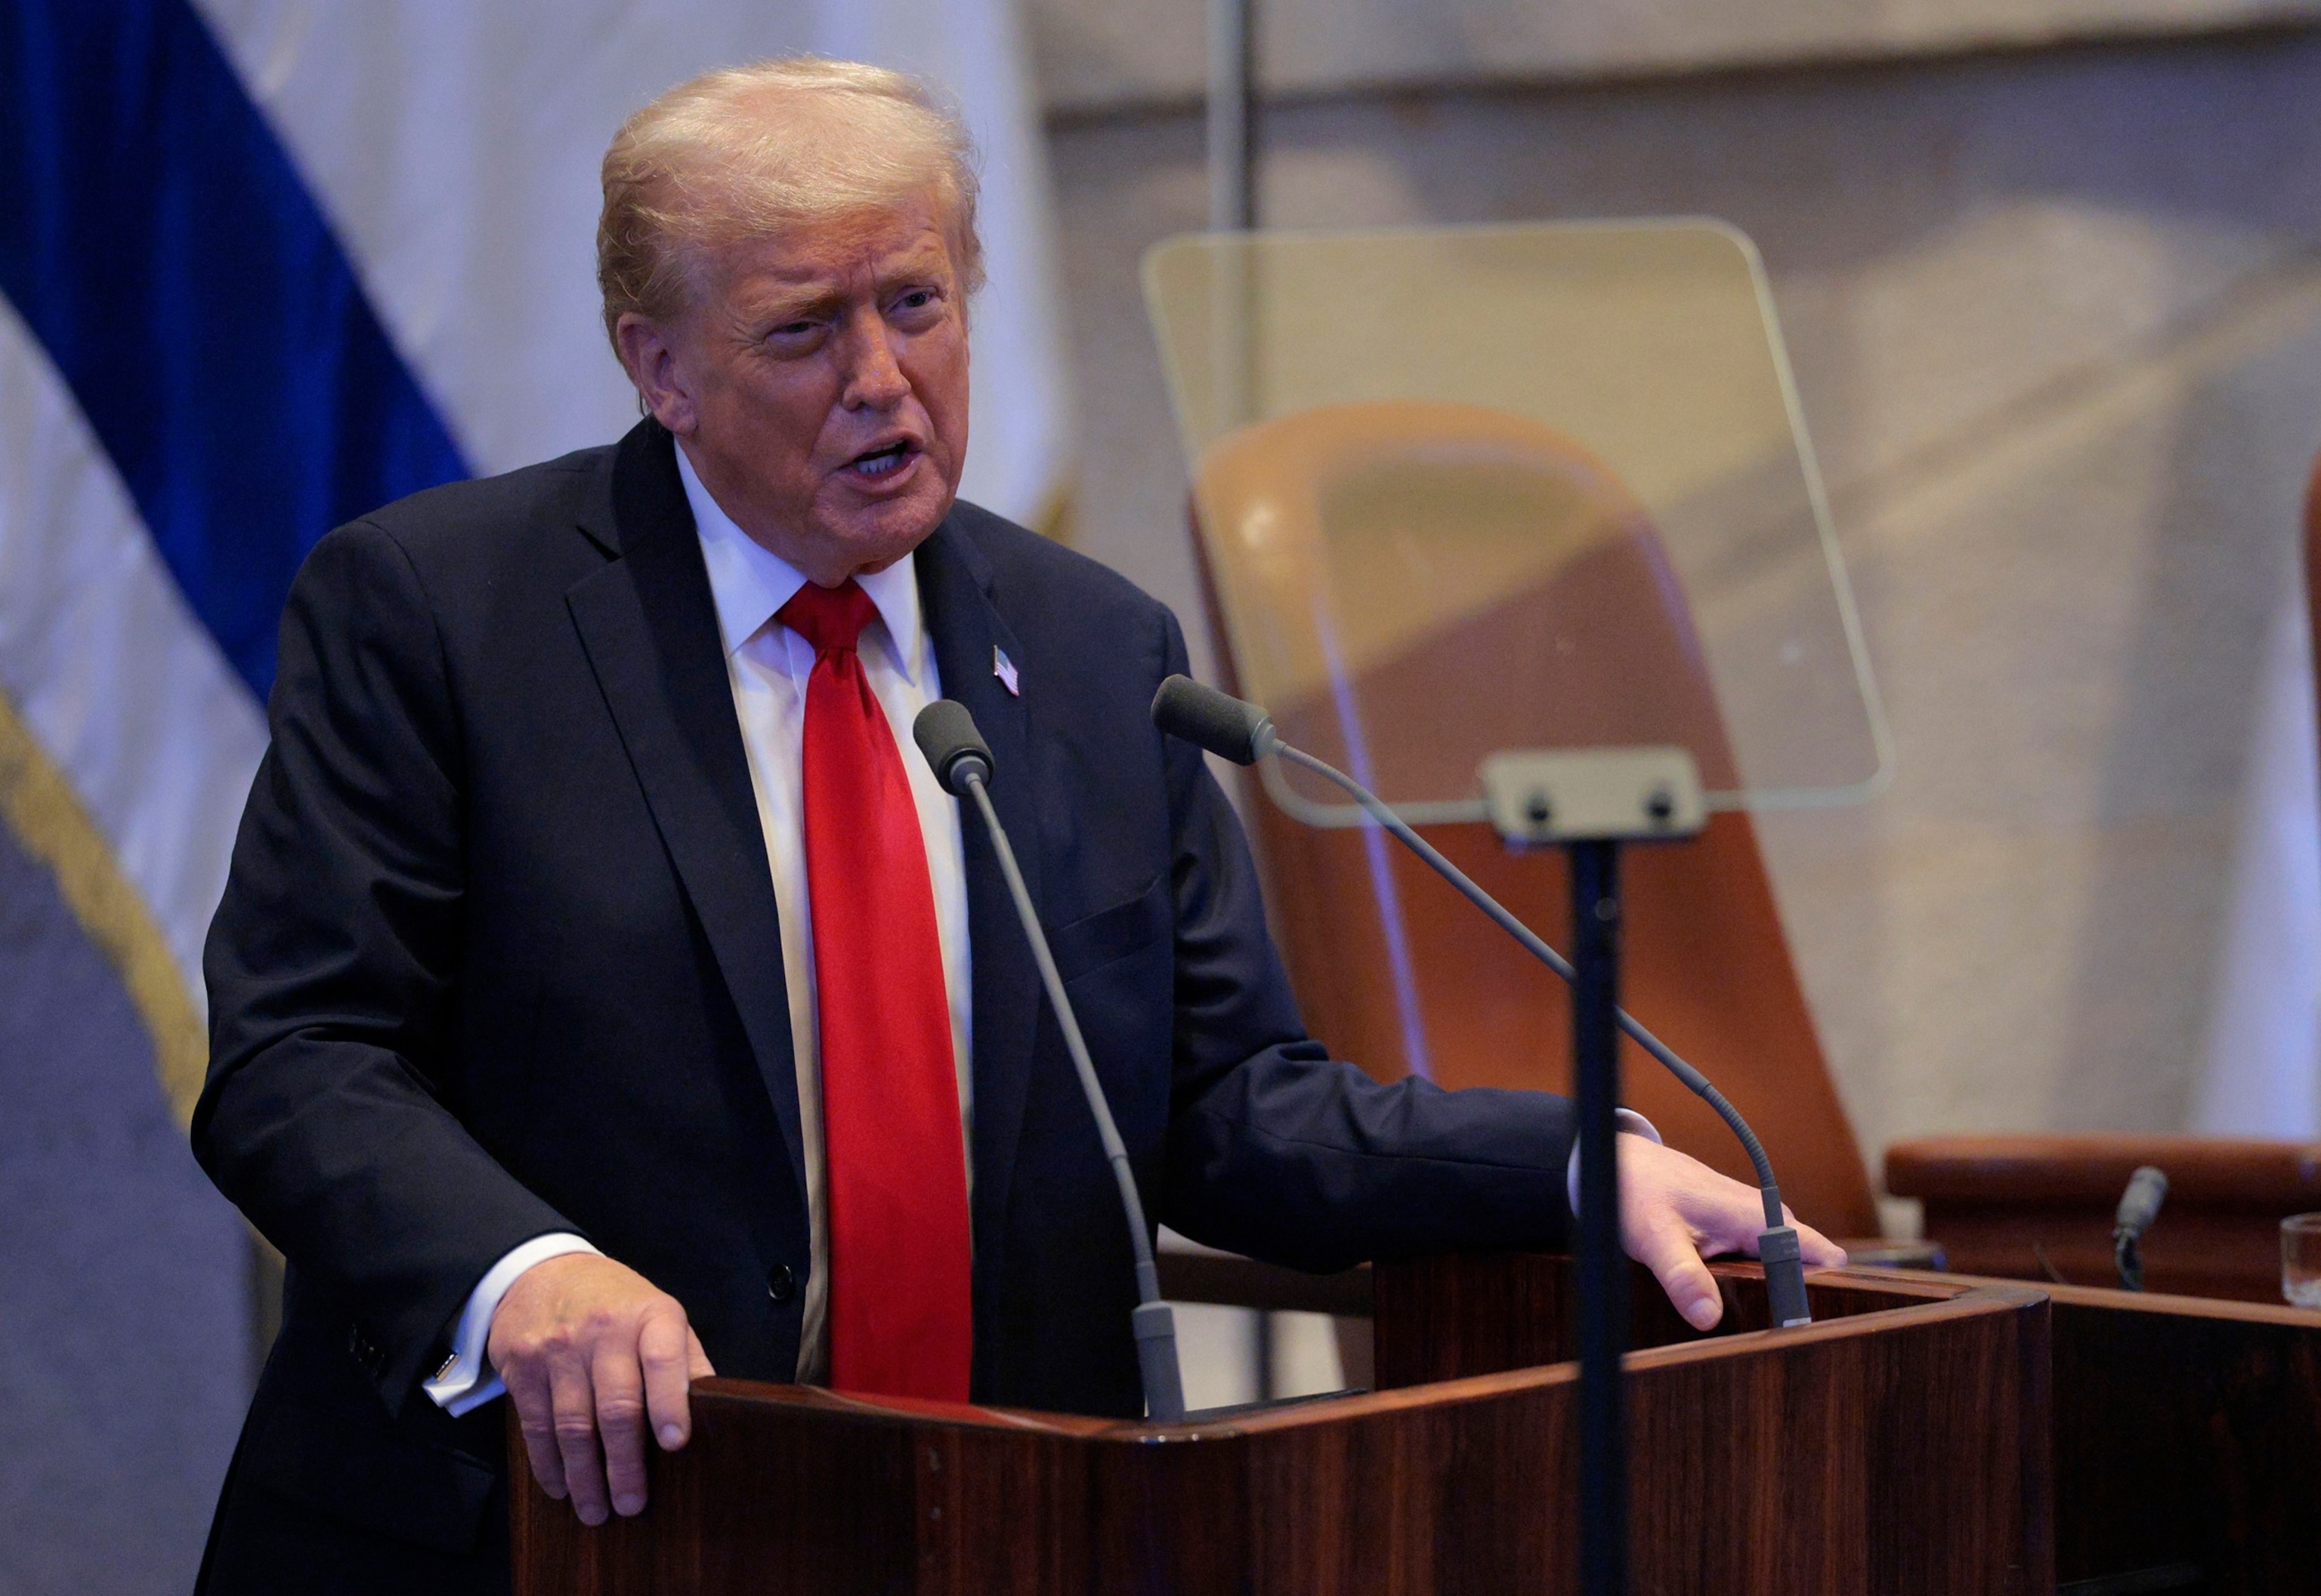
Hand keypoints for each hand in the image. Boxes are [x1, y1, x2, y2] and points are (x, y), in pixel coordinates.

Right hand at [488, 1252, 714, 1524]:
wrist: (543, 1273)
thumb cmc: (617, 1305)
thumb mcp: (659, 1313)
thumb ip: (684, 1359)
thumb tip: (713, 1410)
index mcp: (649, 1315)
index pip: (663, 1358)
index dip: (670, 1402)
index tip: (676, 1443)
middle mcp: (603, 1329)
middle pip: (617, 1405)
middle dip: (625, 1463)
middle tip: (633, 1504)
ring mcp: (558, 1349)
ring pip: (573, 1425)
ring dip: (585, 1476)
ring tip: (597, 1510)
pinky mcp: (522, 1367)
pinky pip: (536, 1426)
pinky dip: (548, 1464)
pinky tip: (561, 1488)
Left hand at [1616, 1134, 1847, 1331]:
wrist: (1625, 1165)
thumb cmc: (1639, 1191)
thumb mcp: (1656, 1237)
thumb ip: (1683, 1276)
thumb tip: (1709, 1318)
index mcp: (1754, 1216)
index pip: (1815, 1252)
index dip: (1824, 1290)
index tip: (1815, 1328)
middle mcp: (1763, 1216)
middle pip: (1803, 1266)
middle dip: (1798, 1301)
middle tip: (1786, 1339)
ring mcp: (1752, 1222)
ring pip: (1782, 1265)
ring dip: (1776, 1293)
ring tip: (1767, 1328)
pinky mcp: (1739, 1229)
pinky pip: (1761, 1260)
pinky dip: (1755, 1281)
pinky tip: (1740, 1302)